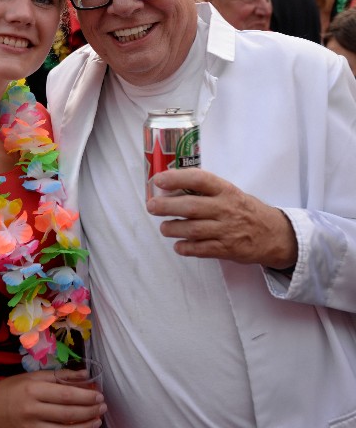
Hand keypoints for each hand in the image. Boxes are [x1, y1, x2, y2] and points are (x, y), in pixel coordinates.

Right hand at [0, 369, 106, 427]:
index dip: (86, 396)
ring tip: (96, 422)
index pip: (66, 395)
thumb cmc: (11, 388)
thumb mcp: (33, 376)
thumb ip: (60, 376)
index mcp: (34, 390)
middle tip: (102, 408)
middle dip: (89, 412)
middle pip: (67, 414)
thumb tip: (84, 374)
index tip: (99, 395)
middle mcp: (32, 411)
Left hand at [146, 168, 297, 268]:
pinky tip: (178, 246)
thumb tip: (173, 187)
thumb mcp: (231, 193)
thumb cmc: (246, 210)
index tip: (159, 179)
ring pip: (193, 229)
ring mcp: (227, 230)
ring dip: (173, 228)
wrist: (274, 234)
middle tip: (152, 206)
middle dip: (167, 206)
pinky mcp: (227, 249)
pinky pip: (202, 249)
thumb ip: (207, 191)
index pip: (199, 179)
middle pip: (191, 206)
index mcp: (226, 190)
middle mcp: (225, 208)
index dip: (177, 178)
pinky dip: (187, 248)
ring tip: (164, 228)